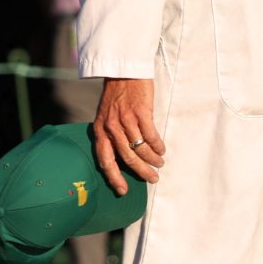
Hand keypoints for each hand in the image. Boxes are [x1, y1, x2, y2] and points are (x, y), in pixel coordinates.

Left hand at [90, 77, 163, 194]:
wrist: (123, 72)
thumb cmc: (116, 96)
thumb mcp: (106, 116)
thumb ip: (111, 134)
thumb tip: (121, 157)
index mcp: (100, 130)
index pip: (105, 159)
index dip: (113, 177)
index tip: (122, 191)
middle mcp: (111, 127)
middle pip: (126, 157)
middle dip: (140, 172)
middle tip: (152, 179)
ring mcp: (125, 119)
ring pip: (140, 148)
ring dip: (152, 159)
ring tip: (159, 164)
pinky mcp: (140, 112)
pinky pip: (150, 135)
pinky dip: (157, 145)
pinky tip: (162, 150)